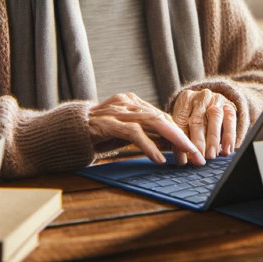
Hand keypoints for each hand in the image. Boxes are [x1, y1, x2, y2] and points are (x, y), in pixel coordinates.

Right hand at [88, 93, 203, 165]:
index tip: (196, 151)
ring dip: (173, 140)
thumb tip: (172, 147)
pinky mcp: (107, 122)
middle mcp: (128, 102)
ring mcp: (117, 110)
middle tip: (199, 156)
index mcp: (133, 103)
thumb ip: (146, 136)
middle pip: (163, 118)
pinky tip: (159, 159)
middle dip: (184, 138)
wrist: (63, 132)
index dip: (181, 134)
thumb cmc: (95, 135)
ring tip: (187, 155)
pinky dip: (149, 146)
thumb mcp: (124, 135)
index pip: (164, 117)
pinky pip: (133, 133)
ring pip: (153, 122)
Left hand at [172, 88, 236, 163]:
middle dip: (198, 141)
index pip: (181, 121)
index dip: (183, 141)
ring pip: (215, 118)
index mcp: (185, 100)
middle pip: (197, 120)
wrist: (212, 102)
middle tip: (199, 158)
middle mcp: (200, 98)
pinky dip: (229, 137)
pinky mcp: (229, 106)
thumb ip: (182, 137)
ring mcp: (216, 99)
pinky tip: (227, 150)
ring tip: (211, 156)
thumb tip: (181, 160)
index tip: (184, 158)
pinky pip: (230, 120)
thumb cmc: (194, 116)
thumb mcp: (185, 121)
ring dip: (213, 139)